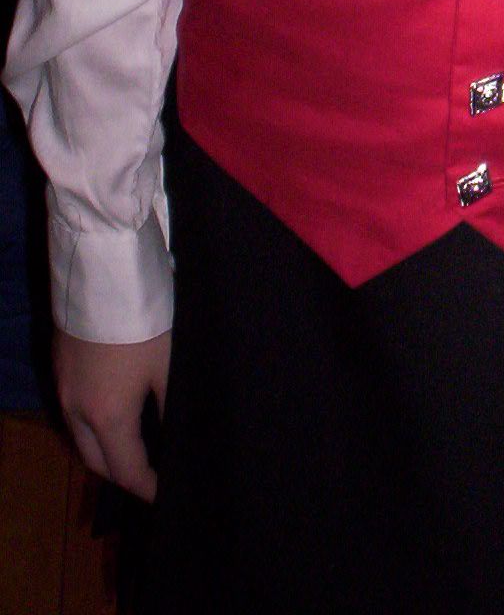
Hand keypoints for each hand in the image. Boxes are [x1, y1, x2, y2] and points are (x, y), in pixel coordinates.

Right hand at [54, 329, 171, 502]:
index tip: (165, 494)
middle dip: (122, 473)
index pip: (126, 470)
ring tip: (136, 442)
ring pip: (81, 434)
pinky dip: (93, 421)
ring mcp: (64, 385)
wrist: (102, 269)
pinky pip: (74, 408)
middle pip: (96, 459)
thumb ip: (173, 405)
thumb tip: (182, 437)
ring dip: (104, 446)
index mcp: (107, 416)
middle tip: (150, 473)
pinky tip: (116, 405)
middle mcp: (76, 409)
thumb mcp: (169, 364)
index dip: (148, 488)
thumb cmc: (143, 320)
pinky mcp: (61, 362)